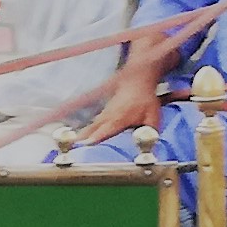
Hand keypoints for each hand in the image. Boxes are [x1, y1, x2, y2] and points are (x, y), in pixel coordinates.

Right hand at [70, 21, 188, 145]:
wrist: (138, 79)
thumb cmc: (145, 99)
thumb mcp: (153, 117)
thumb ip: (150, 133)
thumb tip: (149, 146)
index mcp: (119, 119)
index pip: (104, 131)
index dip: (94, 138)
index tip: (84, 145)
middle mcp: (109, 116)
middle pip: (93, 129)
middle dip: (83, 138)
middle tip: (73, 145)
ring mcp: (106, 112)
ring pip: (92, 124)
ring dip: (84, 133)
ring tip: (75, 141)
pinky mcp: (106, 110)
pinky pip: (95, 121)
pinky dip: (89, 128)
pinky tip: (84, 134)